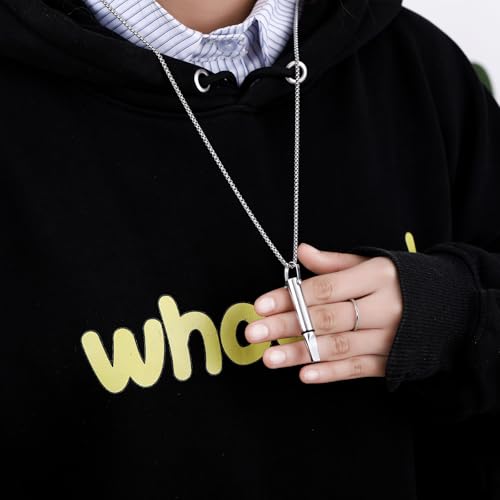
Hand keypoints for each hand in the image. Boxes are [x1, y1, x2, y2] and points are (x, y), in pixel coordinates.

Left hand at [245, 243, 402, 383]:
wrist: (452, 307)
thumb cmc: (402, 281)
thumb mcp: (373, 262)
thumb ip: (335, 262)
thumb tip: (301, 252)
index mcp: (378, 276)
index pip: (325, 288)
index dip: (291, 297)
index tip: (261, 305)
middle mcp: (385, 307)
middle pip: (326, 318)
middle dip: (286, 326)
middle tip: (254, 332)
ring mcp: (390, 338)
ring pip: (338, 347)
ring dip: (300, 353)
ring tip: (269, 357)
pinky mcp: (393, 361)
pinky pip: (357, 369)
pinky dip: (330, 373)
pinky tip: (304, 375)